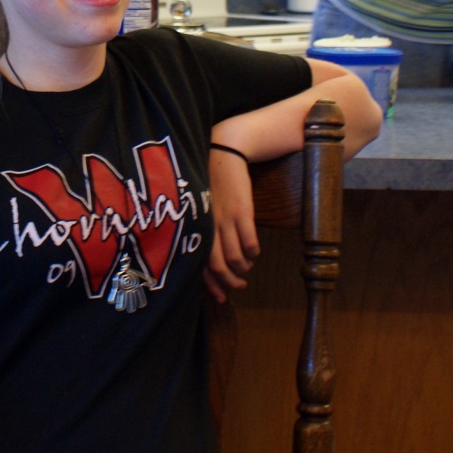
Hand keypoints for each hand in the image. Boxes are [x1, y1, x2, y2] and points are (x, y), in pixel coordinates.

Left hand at [205, 148, 258, 302]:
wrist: (223, 155)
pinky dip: (253, 251)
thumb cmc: (211, 186)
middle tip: (238, 286)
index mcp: (197, 229)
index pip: (200, 266)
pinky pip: (249, 240)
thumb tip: (215, 261)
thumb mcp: (203, 211)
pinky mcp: (241, 211)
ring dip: (243, 267)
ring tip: (247, 266)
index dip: (211, 286)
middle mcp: (207, 228)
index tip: (221, 298)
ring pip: (234, 257)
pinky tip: (255, 252)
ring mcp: (224, 220)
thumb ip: (206, 233)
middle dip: (229, 282)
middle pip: (217, 267)